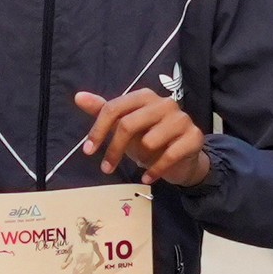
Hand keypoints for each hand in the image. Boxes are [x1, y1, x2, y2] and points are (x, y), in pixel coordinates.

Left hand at [72, 86, 211, 187]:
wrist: (182, 158)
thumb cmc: (148, 138)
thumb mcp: (124, 126)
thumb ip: (103, 111)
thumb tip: (78, 96)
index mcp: (144, 96)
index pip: (114, 108)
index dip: (98, 130)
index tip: (88, 150)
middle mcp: (164, 103)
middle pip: (128, 125)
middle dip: (114, 150)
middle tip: (106, 168)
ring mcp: (181, 119)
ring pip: (149, 141)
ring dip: (141, 157)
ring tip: (144, 160)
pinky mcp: (194, 137)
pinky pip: (168, 156)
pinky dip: (154, 171)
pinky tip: (147, 177)